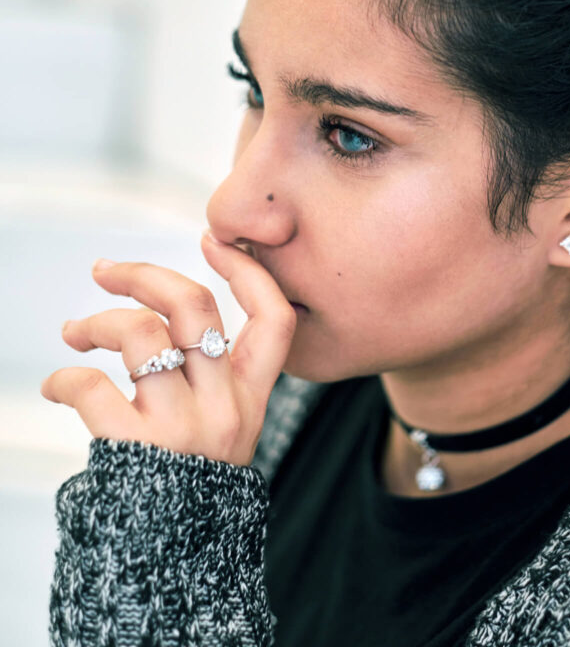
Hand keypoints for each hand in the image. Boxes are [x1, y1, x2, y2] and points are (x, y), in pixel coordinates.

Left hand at [39, 233, 297, 464]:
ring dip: (94, 322)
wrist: (172, 564)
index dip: (247, 272)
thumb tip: (167, 309)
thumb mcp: (227, 428)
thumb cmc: (190, 481)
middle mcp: (225, 405)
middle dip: (143, 275)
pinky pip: (92, 386)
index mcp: (251, 396)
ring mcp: (182, 426)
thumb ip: (215, 376)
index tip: (212, 240)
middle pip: (193, 306)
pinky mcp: (136, 446)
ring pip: (139, 334)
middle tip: (105, 271)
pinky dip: (65, 377)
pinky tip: (57, 383)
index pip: (275, 319)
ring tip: (74, 333)